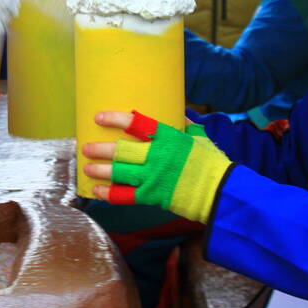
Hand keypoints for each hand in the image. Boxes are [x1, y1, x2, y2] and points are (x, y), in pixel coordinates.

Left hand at [82, 110, 231, 223]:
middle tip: (86, 147)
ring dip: (99, 169)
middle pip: (121, 150)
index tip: (99, 117)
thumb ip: (186, 124)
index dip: (115, 119)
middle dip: (100, 149)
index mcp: (168, 137)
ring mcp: (153, 176)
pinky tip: (96, 190)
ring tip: (86, 167)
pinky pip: (125, 195)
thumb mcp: (200, 137)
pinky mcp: (153, 195)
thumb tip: (177, 111)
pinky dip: (109, 193)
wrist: (221, 192)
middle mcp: (157, 155)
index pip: (136, 123)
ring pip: (119, 172)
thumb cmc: (212, 163)